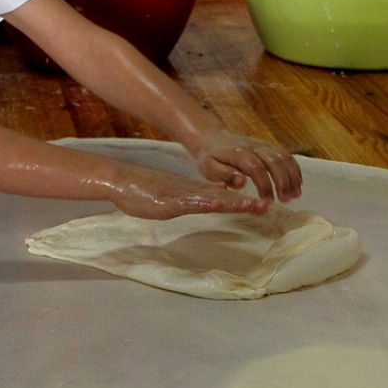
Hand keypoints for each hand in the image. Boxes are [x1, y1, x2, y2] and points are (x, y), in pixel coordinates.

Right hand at [108, 164, 270, 219]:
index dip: (242, 202)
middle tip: (266, 206)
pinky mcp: (168, 203)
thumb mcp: (173, 197)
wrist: (122, 181)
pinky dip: (204, 203)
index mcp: (193, 193)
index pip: (222, 198)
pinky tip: (217, 204)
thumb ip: (193, 198)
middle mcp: (191, 193)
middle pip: (222, 199)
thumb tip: (215, 198)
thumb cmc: (144, 190)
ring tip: (250, 205)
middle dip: (244, 203)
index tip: (261, 205)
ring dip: (231, 203)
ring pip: (210, 200)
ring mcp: (180, 197)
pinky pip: (189, 203)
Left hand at [189, 130, 302, 202]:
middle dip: (283, 182)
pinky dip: (294, 169)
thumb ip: (224, 175)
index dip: (265, 185)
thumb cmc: (209, 157)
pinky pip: (286, 155)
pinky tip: (297, 183)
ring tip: (295, 195)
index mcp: (239, 153)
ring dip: (292, 176)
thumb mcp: (208, 168)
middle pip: (275, 161)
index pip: (256, 168)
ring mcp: (263, 145)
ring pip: (284, 157)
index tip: (268, 202)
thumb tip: (242, 183)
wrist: (211, 137)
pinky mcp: (269, 146)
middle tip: (286, 200)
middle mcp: (254, 146)